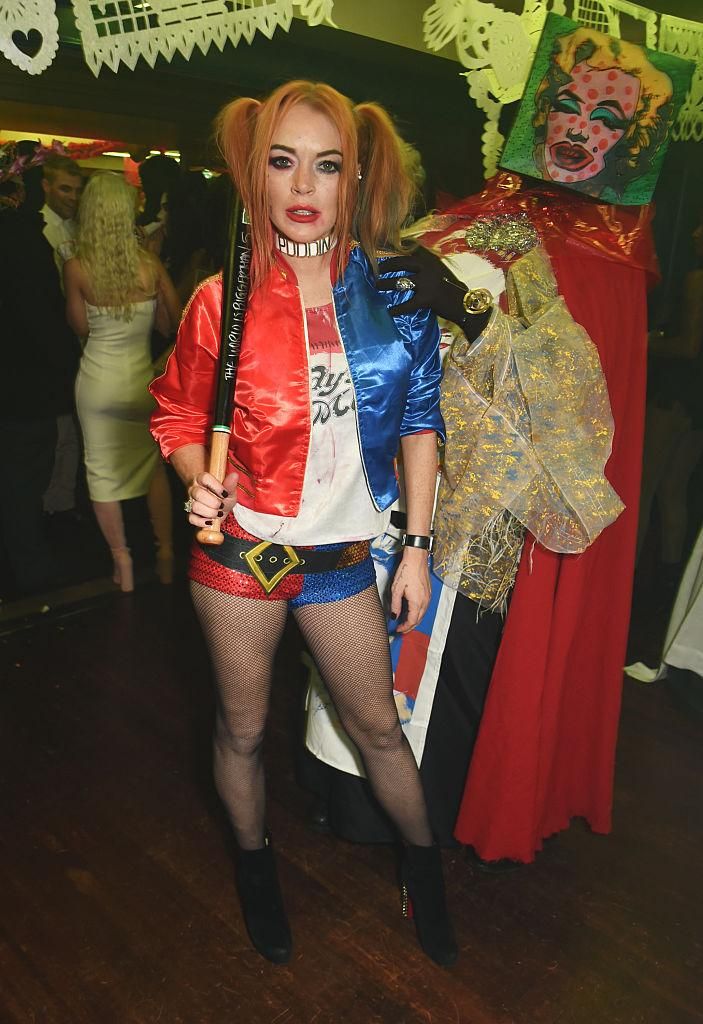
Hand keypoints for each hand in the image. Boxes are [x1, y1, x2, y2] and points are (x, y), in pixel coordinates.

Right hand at [185, 469, 238, 526]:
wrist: (220, 510)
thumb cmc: (224, 498)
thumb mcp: (230, 491)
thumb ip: (230, 485)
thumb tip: (234, 475)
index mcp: (203, 480)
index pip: (204, 478)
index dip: (215, 486)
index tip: (224, 494)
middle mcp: (194, 490)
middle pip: (198, 493)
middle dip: (213, 502)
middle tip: (221, 505)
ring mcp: (191, 502)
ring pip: (195, 506)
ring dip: (210, 513)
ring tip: (218, 513)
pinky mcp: (191, 514)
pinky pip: (191, 519)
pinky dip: (202, 522)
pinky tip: (211, 521)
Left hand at [376, 246, 490, 341]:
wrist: (464, 304)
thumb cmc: (448, 289)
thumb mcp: (437, 272)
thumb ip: (422, 267)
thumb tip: (403, 265)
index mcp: (430, 260)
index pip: (408, 250)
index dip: (392, 249)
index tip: (378, 248)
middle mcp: (428, 268)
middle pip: (401, 263)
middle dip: (386, 266)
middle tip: (376, 272)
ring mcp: (428, 283)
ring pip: (401, 282)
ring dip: (387, 284)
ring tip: (378, 286)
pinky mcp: (428, 299)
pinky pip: (408, 304)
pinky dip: (397, 309)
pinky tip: (390, 311)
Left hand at [390, 548, 431, 633]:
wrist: (416, 558)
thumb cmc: (406, 571)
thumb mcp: (396, 589)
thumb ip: (395, 605)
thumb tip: (394, 616)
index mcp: (417, 602)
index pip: (412, 621)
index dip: (404, 628)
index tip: (397, 630)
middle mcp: (425, 601)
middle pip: (418, 620)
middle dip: (409, 626)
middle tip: (400, 629)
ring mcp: (428, 597)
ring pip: (422, 614)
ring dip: (414, 620)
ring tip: (404, 622)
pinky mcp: (428, 593)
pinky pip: (424, 608)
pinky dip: (417, 613)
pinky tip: (411, 611)